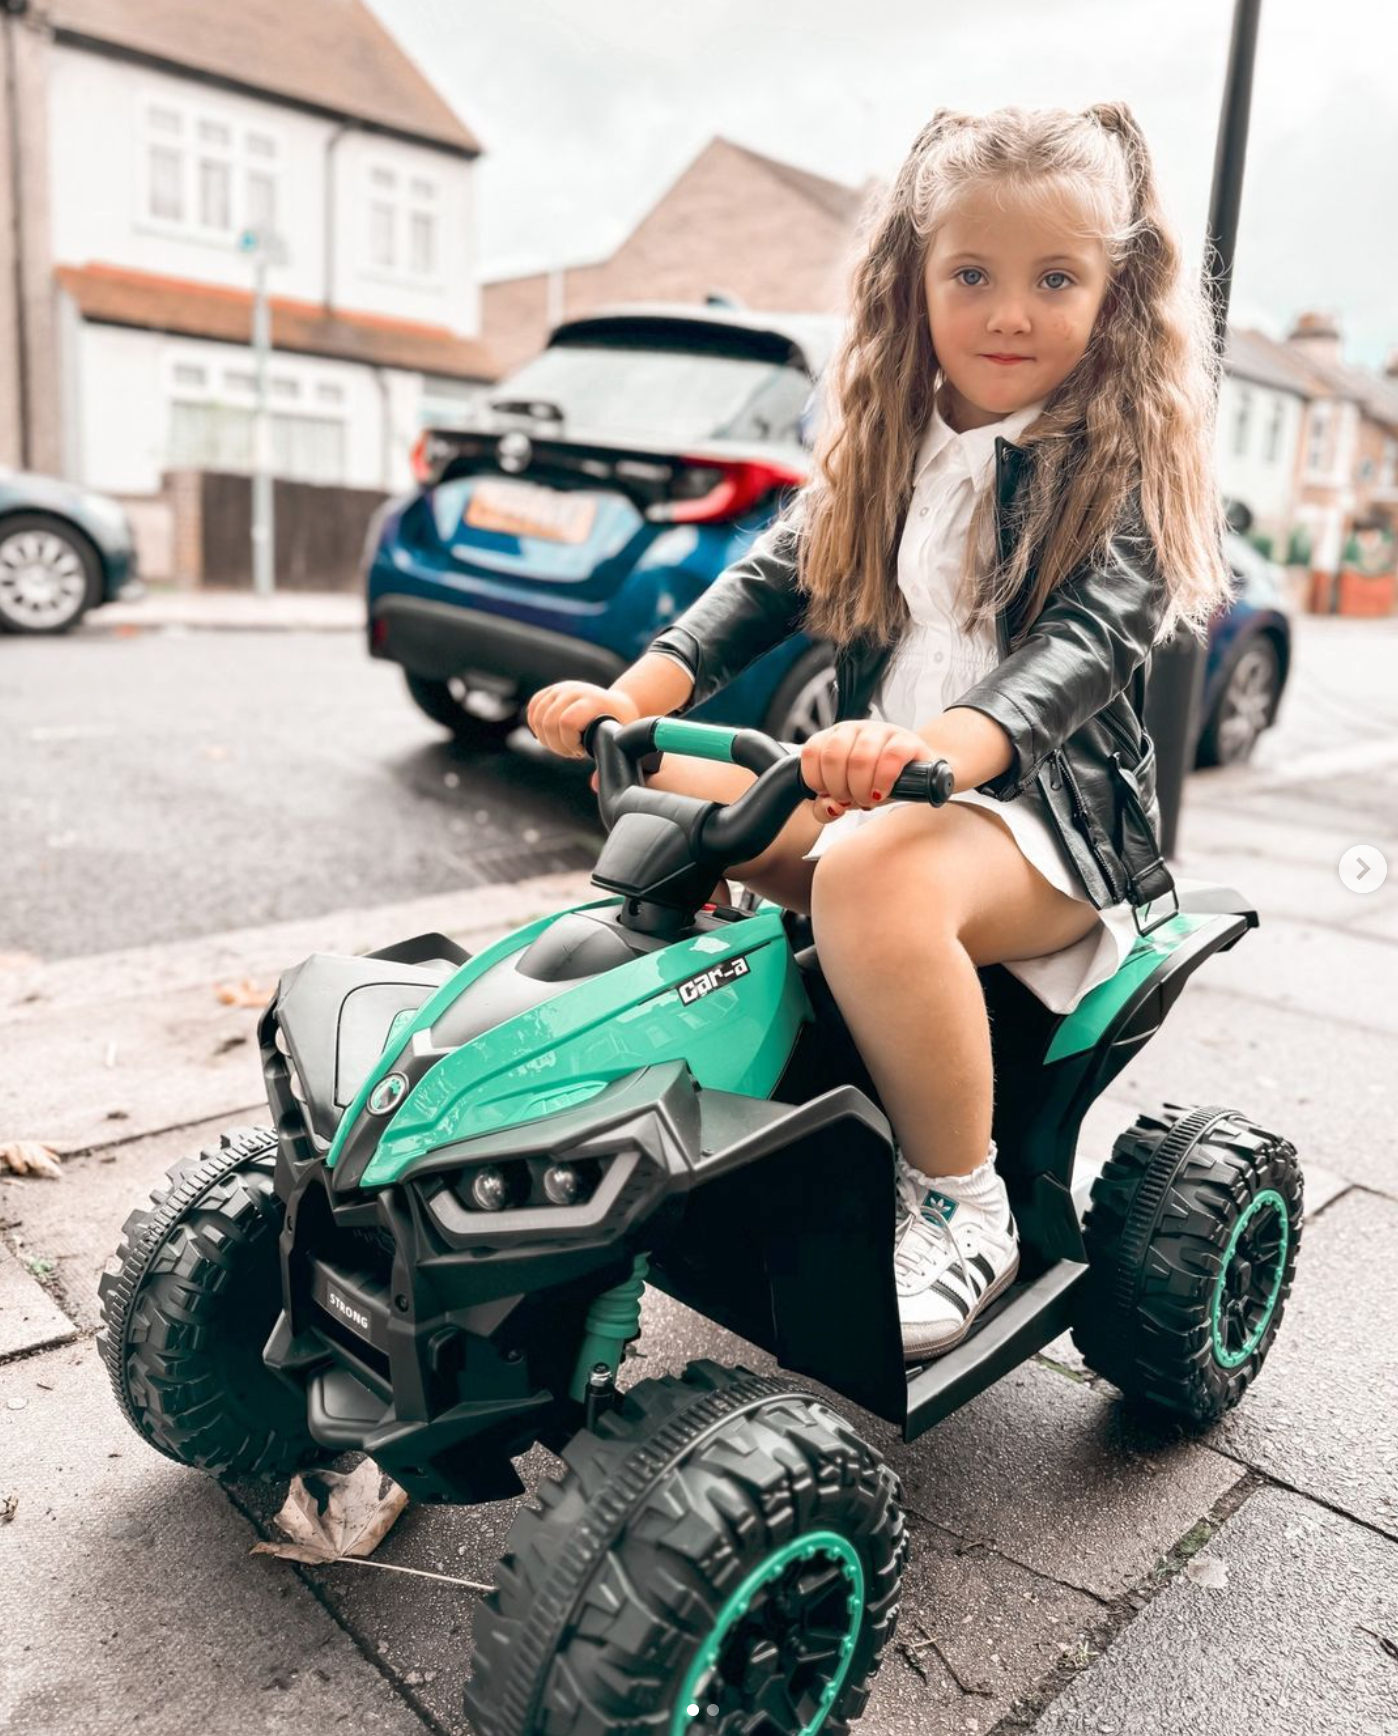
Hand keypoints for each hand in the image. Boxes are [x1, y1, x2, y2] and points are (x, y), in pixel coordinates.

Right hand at [526, 681, 639, 759]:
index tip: (582, 751)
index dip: (569, 743)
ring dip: (546, 738)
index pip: (567, 722)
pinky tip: (550, 735)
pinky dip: (536, 726)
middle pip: (548, 722)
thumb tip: (595, 785)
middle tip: (572, 751)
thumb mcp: (618, 742)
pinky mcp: (551, 691)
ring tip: (563, 743)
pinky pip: (532, 709)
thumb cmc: (620, 727)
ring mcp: (561, 689)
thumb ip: (607, 761)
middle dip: (556, 745)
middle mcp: (574, 691)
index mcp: (593, 701)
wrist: (617, 705)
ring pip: (537, 718)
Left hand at [799, 721, 935, 823]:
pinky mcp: (907, 740)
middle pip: (834, 755)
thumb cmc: (873, 784)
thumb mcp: (845, 797)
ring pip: (861, 756)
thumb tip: (831, 808)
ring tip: (867, 799)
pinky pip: (892, 756)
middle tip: (850, 799)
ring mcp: (882, 731)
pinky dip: (883, 780)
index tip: (828, 794)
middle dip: (839, 787)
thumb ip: (826, 808)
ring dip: (861, 787)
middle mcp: (855, 729)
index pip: (812, 751)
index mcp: (834, 737)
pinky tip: (882, 792)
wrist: (915, 779)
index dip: (816, 779)